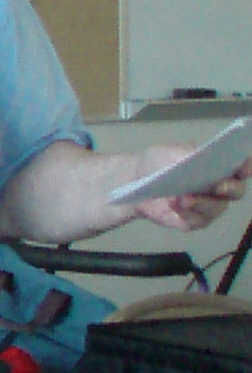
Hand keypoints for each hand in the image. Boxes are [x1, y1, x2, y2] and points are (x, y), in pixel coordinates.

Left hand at [132, 148, 250, 232]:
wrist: (133, 180)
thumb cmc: (158, 162)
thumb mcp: (170, 152)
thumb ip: (187, 154)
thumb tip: (200, 157)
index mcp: (219, 166)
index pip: (241, 167)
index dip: (246, 167)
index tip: (243, 168)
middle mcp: (219, 187)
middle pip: (235, 191)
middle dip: (229, 188)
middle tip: (217, 186)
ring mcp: (207, 206)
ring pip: (216, 208)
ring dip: (202, 203)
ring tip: (185, 197)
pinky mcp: (193, 221)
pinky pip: (196, 220)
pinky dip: (185, 213)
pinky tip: (173, 205)